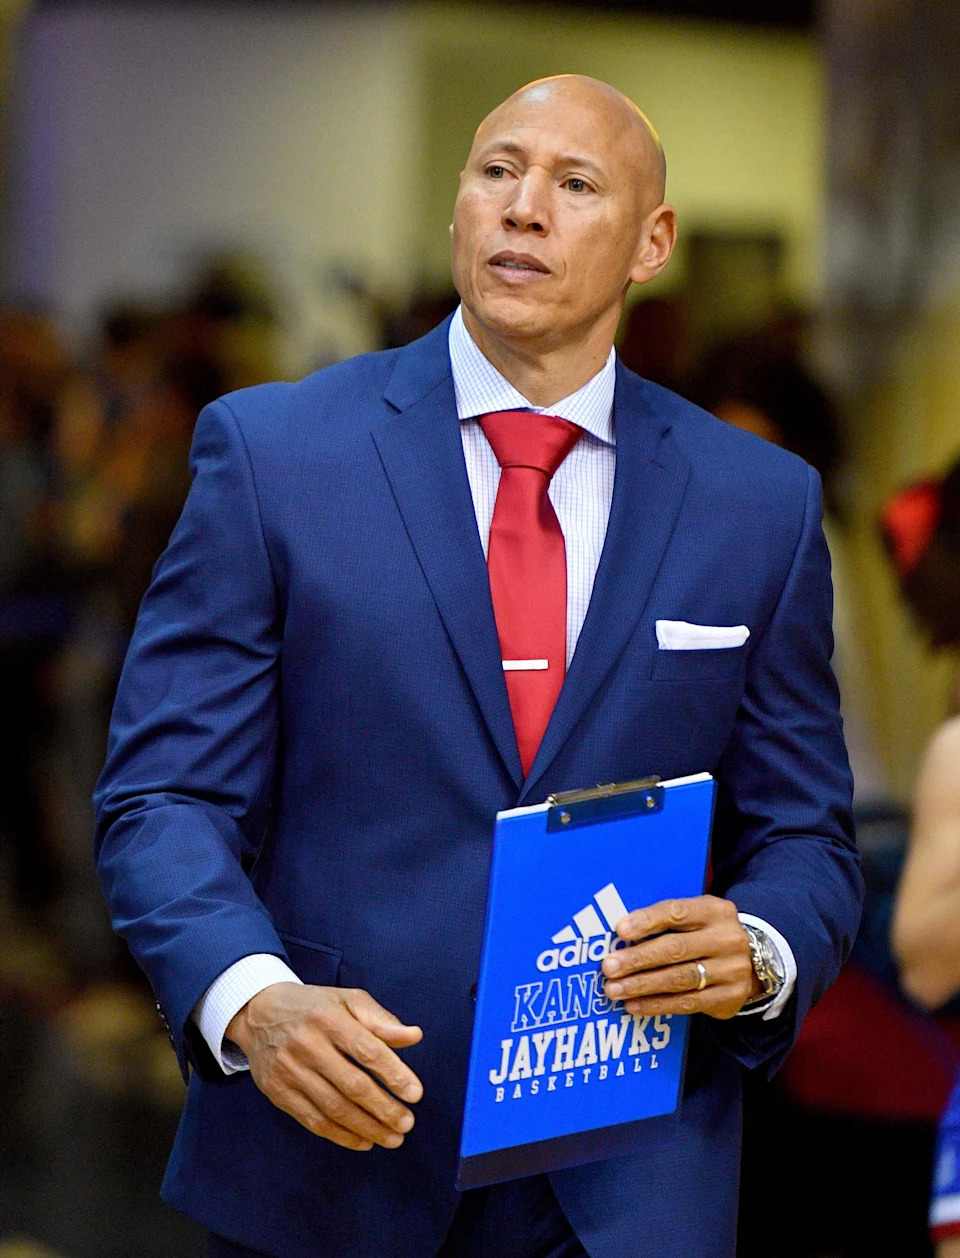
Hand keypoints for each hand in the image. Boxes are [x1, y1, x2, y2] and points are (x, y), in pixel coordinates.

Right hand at [226, 983, 422, 1150]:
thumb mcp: (347, 1001)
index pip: (366, 1050)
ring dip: (367, 1128)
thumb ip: (381, 1020)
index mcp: (329, 1018)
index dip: (393, 1074)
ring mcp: (289, 1071)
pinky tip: (364, 1141)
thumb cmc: (314, 1007)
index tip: (415, 1094)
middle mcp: (307, 1045)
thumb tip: (415, 1036)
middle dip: (383, 1108)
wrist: (258, 1013)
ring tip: (393, 1138)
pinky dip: (341, 1135)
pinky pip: (313, 1121)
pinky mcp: (277, 1092)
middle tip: (407, 1123)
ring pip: (334, 1108)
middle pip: (352, 1085)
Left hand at [601, 895, 763, 1019]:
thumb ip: (666, 920)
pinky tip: (634, 1005)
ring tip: (614, 989)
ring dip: (642, 985)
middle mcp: (727, 939)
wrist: (753, 961)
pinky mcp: (729, 998)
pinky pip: (687, 1003)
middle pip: (675, 949)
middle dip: (637, 959)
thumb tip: (621, 934)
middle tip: (608, 967)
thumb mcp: (696, 916)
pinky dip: (656, 1005)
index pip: (676, 912)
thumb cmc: (707, 934)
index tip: (620, 931)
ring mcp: (731, 970)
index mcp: (715, 911)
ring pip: (679, 979)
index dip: (647, 921)